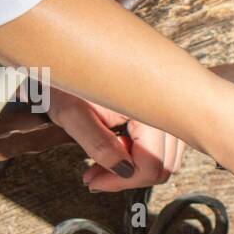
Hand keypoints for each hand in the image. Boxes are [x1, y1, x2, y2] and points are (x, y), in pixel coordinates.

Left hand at [44, 89, 185, 191]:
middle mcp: (166, 105)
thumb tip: (123, 171)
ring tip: (103, 161)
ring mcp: (169, 107)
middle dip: (129, 177)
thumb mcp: (72, 114)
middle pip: (165, 165)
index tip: (94, 182)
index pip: (152, 164)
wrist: (66, 51)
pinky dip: (145, 154)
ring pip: (169, 158)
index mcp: (148, 105)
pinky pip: (167, 145)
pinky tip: (119, 147)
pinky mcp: (165, 109)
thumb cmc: (64, 77)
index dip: (122, 181)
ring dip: (137, 168)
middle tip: (94, 174)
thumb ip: (99, 145)